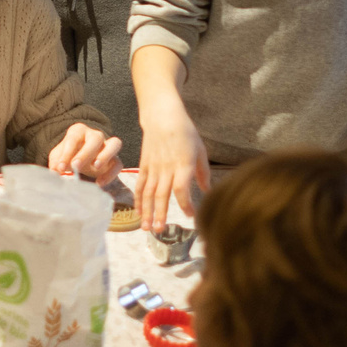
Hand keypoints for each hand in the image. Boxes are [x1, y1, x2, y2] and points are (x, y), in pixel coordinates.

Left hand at [47, 122, 121, 183]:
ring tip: (96, 167)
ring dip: (106, 155)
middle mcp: (95, 135)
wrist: (80, 161)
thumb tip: (54, 170)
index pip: (73, 139)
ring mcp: (107, 146)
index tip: (60, 168)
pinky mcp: (115, 160)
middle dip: (85, 152)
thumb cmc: (68, 156)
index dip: (66, 153)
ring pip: (115, 144)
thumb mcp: (58, 157)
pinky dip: (111, 173)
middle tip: (76, 166)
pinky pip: (118, 164)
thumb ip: (56, 162)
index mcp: (79, 131)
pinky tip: (99, 183)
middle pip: (96, 138)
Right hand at [135, 106, 208, 233]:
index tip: (191, 215)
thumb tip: (208, 192)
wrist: (162, 116)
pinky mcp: (144, 165)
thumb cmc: (185, 132)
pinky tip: (138, 213)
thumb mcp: (200, 150)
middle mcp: (167, 168)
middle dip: (160, 214)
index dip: (185, 204)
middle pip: (161, 194)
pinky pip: (140, 185)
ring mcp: (153, 167)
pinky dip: (138, 200)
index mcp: (183, 164)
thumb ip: (204, 173)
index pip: (181, 188)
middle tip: (160, 230)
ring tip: (147, 228)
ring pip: (148, 193)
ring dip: (147, 211)